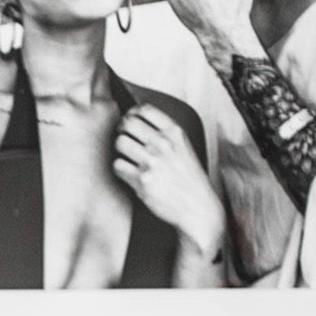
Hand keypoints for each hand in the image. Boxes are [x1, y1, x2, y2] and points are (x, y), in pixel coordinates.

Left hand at [114, 104, 225, 257]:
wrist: (196, 205)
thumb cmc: (188, 177)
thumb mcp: (183, 146)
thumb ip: (165, 133)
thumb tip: (137, 119)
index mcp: (175, 132)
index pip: (145, 110)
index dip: (132, 113)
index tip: (129, 121)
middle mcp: (163, 144)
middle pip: (128, 123)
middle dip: (122, 130)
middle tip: (124, 138)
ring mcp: (152, 162)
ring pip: (120, 143)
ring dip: (120, 149)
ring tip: (127, 157)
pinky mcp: (142, 181)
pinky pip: (118, 166)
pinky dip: (120, 169)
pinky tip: (128, 173)